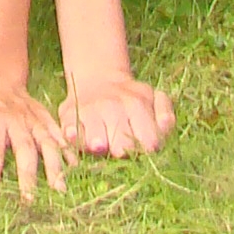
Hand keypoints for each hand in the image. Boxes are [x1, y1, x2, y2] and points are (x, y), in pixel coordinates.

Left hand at [0, 77, 67, 202]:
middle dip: (28, 175)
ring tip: (59, 190)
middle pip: (24, 148)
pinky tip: (74, 168)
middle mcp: (16, 120)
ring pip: (47, 142)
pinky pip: (59, 135)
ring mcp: (33, 119)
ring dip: (54, 165)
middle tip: (29, 201)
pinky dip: (68, 150)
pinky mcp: (45, 119)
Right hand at [58, 72, 175, 158]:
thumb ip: (165, 114)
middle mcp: (112, 106)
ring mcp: (89, 111)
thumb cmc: (130, 101)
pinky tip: (75, 136)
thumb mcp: (152, 99)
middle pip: (122, 146)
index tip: (145, 149)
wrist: (97, 81)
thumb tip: (162, 130)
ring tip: (101, 146)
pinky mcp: (68, 115)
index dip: (147, 148)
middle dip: (124, 151)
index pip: (148, 140)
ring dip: (100, 146)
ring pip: (97, 141)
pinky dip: (74, 138)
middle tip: (121, 149)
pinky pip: (71, 133)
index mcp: (137, 104)